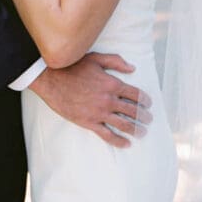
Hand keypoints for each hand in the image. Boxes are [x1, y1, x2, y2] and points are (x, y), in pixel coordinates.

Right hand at [29, 52, 152, 148]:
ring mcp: (99, 112)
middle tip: (149, 120)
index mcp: (112, 83)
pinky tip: (126, 143)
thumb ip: (116, 61)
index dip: (145, 100)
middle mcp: (108, 99)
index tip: (149, 104)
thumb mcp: (95, 58)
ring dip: (136, 129)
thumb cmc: (72, 66)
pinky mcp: (89, 122)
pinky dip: (119, 141)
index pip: (135, 94)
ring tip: (142, 133)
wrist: (51, 79)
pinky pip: (107, 135)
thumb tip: (133, 68)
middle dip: (144, 116)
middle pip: (132, 111)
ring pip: (123, 124)